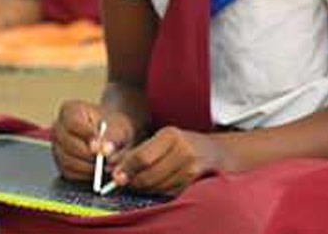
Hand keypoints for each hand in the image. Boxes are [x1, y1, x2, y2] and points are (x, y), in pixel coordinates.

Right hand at [51, 100, 135, 180]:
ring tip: (103, 165)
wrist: (112, 134)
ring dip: (87, 166)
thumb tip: (105, 152)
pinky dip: (83, 174)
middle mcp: (58, 127)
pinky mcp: (59, 162)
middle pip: (68, 143)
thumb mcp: (119, 128)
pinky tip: (97, 170)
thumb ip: (113, 138)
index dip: (87, 134)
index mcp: (70, 110)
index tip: (101, 143)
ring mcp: (57, 146)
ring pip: (67, 160)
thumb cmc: (114, 126)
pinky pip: (68, 172)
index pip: (73, 122)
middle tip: (104, 159)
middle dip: (88, 154)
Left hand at [109, 127, 233, 195]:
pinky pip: (166, 192)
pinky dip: (157, 190)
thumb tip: (115, 169)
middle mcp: (183, 151)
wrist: (212, 151)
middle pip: (148, 176)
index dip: (126, 169)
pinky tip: (157, 183)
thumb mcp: (161, 138)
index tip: (116, 176)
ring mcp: (190, 168)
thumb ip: (138, 152)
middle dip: (133, 182)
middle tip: (124, 182)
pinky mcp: (192, 182)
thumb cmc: (180, 143)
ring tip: (140, 181)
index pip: (142, 157)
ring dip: (144, 188)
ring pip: (156, 187)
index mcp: (171, 136)